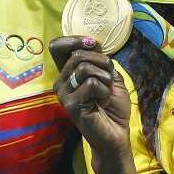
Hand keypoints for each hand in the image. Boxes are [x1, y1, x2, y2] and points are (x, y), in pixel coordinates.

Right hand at [49, 36, 131, 155]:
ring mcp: (63, 94)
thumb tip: (91, 43)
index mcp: (68, 73)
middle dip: (102, 62)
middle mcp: (61, 81)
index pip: (57, 47)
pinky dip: (104, 90)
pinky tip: (102, 102)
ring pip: (84, 67)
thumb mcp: (109, 76)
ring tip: (105, 93)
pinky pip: (90, 83)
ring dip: (105, 78)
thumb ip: (99, 60)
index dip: (74, 40)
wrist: (116, 133)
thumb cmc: (113, 107)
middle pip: (77, 55)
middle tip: (108, 80)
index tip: (93, 44)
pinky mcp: (70, 104)